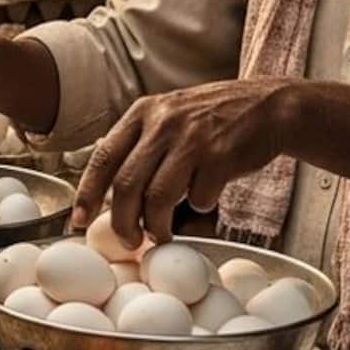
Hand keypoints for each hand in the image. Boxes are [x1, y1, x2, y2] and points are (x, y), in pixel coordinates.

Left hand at [72, 78, 298, 244]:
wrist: (270, 107)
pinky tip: (207, 194)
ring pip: (159, 198)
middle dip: (123, 223)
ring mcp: (192, 138)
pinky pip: (198, 198)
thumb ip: (139, 143)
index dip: (87, 193)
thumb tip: (105, 187)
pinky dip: (200, 205)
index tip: (79, 220)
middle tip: (127, 241)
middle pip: (127, 185)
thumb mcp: (168, 114)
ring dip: (157, 226)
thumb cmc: (214, 119)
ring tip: (161, 234)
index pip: (103, 157)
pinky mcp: (220, 156)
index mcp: (143, 112)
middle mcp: (163, 122)